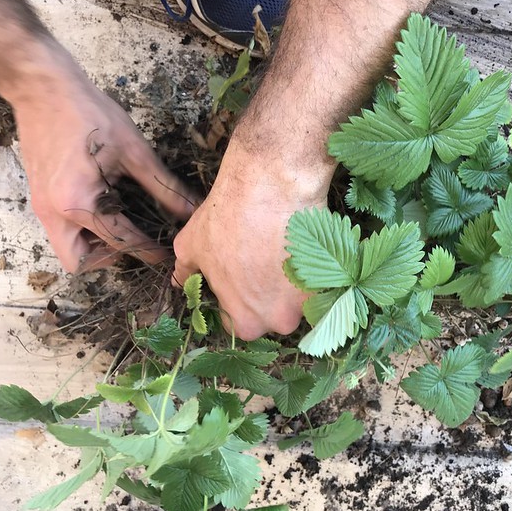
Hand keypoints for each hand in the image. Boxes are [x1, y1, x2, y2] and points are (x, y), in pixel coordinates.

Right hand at [13, 49, 194, 271]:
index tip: (167, 255)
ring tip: (123, 226)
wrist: (44, 87)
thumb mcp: (135, 151)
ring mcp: (41, 206)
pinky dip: (83, 232)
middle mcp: (54, 212)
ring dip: (94, 248)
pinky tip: (107, 210)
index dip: (149, 251)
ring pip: (67, 249)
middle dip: (110, 259)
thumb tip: (193, 209)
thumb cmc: (91, 114)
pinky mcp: (39, 197)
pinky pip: (61, 230)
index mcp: (79, 202)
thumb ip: (164, 187)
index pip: (121, 241)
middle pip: (80, 262)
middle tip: (136, 242)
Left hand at [172, 129, 333, 339]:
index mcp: (244, 322)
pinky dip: (313, 272)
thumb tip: (180, 282)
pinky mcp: (331, 279)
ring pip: (299, 302)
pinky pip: (321, 285)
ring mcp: (309, 302)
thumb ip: (186, 272)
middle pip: (272, 317)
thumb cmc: (227, 217)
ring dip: (293, 286)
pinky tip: (301, 246)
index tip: (237, 281)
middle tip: (261, 264)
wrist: (272, 186)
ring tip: (283, 253)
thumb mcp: (191, 245)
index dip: (235, 302)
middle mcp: (279, 321)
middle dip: (267, 298)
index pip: (239, 325)